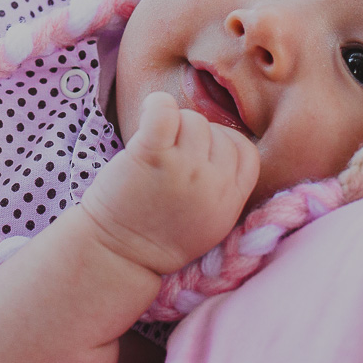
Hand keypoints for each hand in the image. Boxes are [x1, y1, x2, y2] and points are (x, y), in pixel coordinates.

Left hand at [81, 92, 259, 275]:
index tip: (199, 156)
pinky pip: (165, 111)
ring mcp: (184, 169)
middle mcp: (213, 184)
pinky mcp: (152, 156)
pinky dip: (157, 105)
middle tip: (168, 158)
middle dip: (194, 139)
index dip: (224, 146)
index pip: (246, 151)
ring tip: (153, 150)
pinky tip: (148, 114)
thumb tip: (221, 143)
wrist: (116, 257)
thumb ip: (225, 188)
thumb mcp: (211, 223)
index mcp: (231, 201)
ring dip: (172, 126)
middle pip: (218, 132)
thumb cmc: (157, 237)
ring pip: (193, 120)